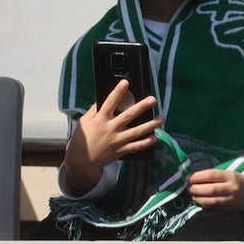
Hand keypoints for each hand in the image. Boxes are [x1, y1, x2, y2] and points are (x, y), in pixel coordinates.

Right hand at [64, 79, 161, 194]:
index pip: (110, 103)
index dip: (117, 92)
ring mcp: (117, 141)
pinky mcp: (121, 150)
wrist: (82, 161)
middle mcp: (110, 129)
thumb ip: (94, 110)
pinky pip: (137, 146)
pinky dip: (147, 142)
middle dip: (142, 107)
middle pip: (129, 116)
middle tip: (153, 99)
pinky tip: (155, 137)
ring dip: (151, 125)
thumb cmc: (82, 139)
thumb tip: (103, 99)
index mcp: (100, 120)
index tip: (125, 82)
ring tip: (161, 118)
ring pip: (137, 132)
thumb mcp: (84, 122)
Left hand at [188, 169, 243, 210]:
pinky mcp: (231, 209)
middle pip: (210, 189)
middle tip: (189, 188)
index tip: (189, 178)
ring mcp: (232, 200)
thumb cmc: (240, 181)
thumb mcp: (230, 174)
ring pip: (211, 201)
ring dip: (198, 199)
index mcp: (232, 176)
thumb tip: (194, 177)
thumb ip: (215, 176)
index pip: (212, 175)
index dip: (198, 176)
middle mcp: (232, 188)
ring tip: (193, 196)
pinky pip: (215, 208)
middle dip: (196, 189)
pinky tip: (200, 202)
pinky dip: (205, 205)